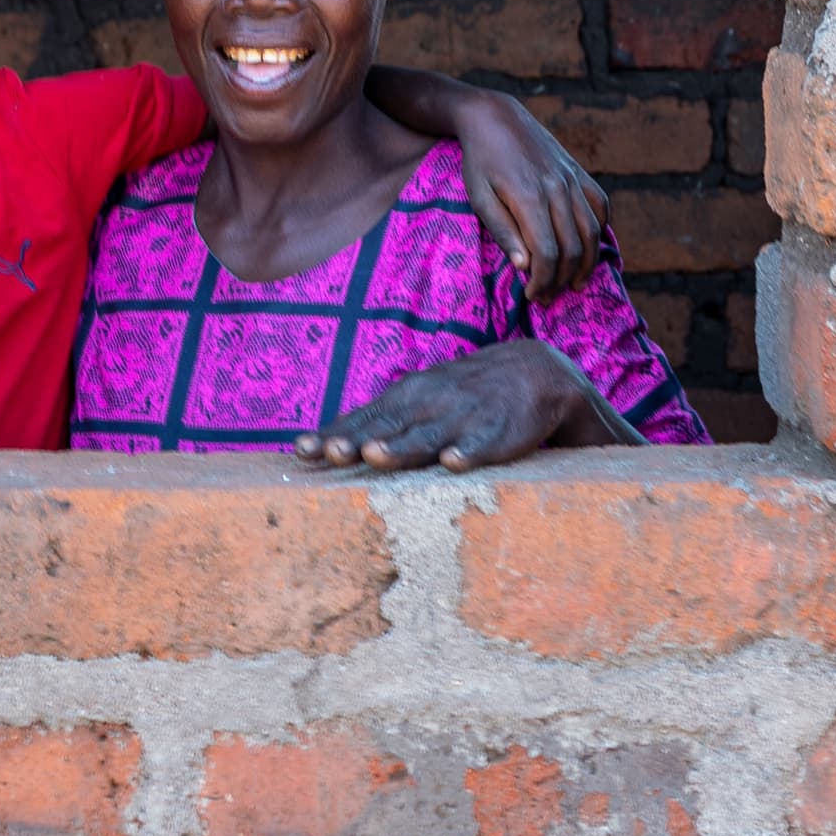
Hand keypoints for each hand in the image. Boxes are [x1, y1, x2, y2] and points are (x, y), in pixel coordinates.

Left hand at [295, 340, 601, 472]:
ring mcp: (463, 417)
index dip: (332, 436)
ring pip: (428, 435)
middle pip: (387, 427)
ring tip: (376, 457)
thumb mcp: (419, 399)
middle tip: (330, 454)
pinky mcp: (499, 431)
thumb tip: (329, 442)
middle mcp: (429, 404)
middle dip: (357, 440)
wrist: (534, 372)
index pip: (362, 419)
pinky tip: (453, 463)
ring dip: (401, 447)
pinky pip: (482, 444)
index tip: (301, 451)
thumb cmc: (461, 394)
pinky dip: (468, 452)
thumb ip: (380, 421)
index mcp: (406, 398)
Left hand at [451, 97, 606, 303]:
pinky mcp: (578, 171)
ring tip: (575, 283)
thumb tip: (524, 267)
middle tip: (548, 295)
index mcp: (529, 197)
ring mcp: (572, 179)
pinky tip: (589, 247)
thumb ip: (502, 231)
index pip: (548, 254)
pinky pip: (601, 205)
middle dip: (562, 279)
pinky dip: (600, 230)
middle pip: (573, 248)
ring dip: (587, 263)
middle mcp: (557, 189)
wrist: (495, 117)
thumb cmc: (480, 161)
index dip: (543, 281)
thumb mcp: (479, 196)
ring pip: (593, 231)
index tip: (531, 295)